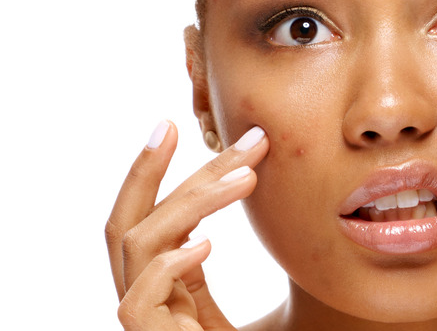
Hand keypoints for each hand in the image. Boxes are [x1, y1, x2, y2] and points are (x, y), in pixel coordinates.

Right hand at [105, 122, 268, 329]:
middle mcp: (153, 300)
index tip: (172, 126)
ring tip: (248, 178)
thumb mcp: (277, 292)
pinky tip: (206, 245)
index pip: (151, 219)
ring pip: (139, 246)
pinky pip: (135, 302)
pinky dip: (167, 266)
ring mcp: (148, 324)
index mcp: (174, 286)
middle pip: (132, 223)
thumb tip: (305, 193)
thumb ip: (277, 253)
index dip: (153, 171)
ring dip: (193, 202)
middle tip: (180, 125)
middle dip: (151, 169)